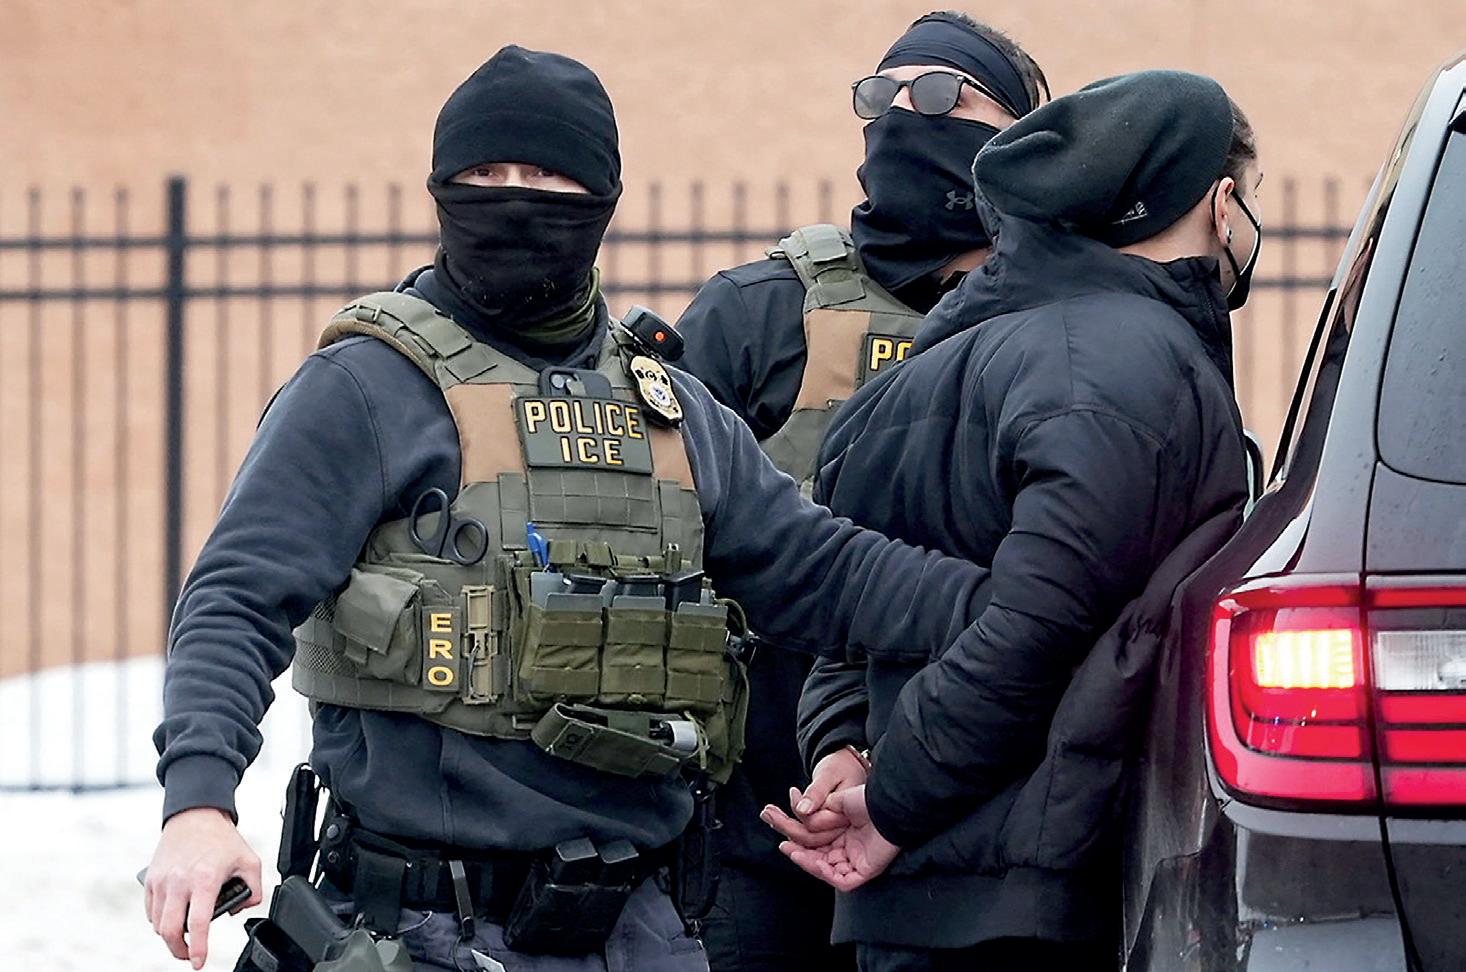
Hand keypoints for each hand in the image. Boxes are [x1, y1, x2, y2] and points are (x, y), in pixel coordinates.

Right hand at [144, 807, 262, 968]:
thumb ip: (254, 889)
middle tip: (188, 954)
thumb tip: (240, 909)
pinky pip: (150, 910)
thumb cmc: (222, 838)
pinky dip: (159, 920)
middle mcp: (179, 881)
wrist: (195, 815)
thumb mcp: (250, 861)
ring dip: (168, 935)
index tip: (199, 962)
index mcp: (205, 879)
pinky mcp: (151, 879)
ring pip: (157, 923)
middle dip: (178, 950)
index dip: (198, 948)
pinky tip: (172, 918)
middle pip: (169, 930)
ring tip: (182, 936)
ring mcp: (162, 881)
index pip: (197, 923)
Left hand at [759, 746, 868, 848]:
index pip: (815, 826)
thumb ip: (817, 793)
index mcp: (845, 816)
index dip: (797, 815)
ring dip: (784, 825)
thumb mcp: (828, 774)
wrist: (847, 765)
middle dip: (784, 826)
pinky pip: (807, 832)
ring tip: (767, 813)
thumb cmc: (840, 765)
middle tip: (766, 812)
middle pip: (809, 838)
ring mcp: (834, 830)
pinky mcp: (826, 828)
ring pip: (806, 837)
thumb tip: (801, 810)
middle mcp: (841, 828)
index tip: (789, 795)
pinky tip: (778, 817)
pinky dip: (790, 824)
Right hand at [777, 786, 899, 892]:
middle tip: (785, 848)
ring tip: (795, 853)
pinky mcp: (866, 870)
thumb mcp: (838, 802)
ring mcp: (859, 861)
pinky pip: (843, 881)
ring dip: (810, 865)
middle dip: (801, 856)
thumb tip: (802, 812)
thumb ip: (820, 810)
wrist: (887, 804)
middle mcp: (851, 850)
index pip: (819, 848)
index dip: (802, 847)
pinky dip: (827, 875)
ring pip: (829, 872)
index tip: (786, 840)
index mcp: (846, 836)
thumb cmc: (868, 800)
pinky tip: (816, 863)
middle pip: (821, 861)